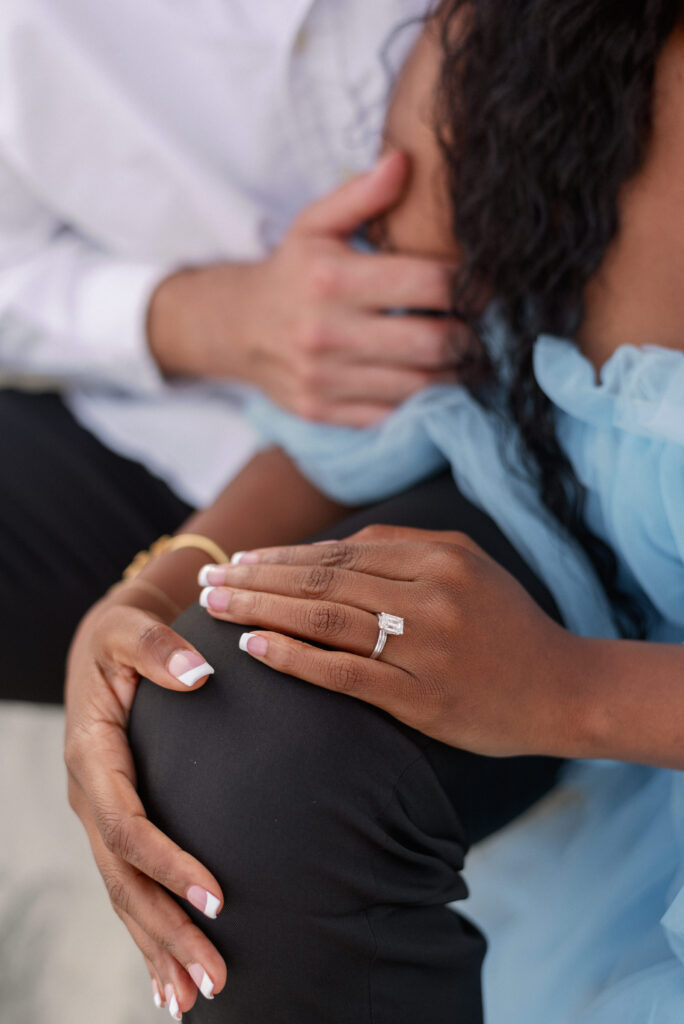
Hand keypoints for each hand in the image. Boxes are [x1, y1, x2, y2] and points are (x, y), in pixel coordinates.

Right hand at [65, 585, 226, 1016]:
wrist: (106, 645)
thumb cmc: (123, 634)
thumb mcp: (130, 627)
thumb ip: (157, 649)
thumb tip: (200, 673)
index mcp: (93, 755)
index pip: (128, 825)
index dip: (168, 864)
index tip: (217, 897)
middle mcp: (91, 795)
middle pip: (125, 878)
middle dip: (167, 931)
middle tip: (213, 978)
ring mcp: (100, 814)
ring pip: (124, 894)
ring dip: (158, 946)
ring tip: (194, 997)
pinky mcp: (116, 822)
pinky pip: (129, 884)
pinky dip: (148, 930)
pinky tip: (170, 975)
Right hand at [148, 151, 461, 426]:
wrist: (235, 329)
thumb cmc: (290, 272)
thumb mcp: (314, 224)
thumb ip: (361, 195)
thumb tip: (404, 161)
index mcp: (332, 280)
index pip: (431, 284)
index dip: (473, 287)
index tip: (488, 287)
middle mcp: (327, 333)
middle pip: (434, 342)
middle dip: (472, 338)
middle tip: (485, 329)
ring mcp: (323, 379)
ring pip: (419, 386)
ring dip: (456, 375)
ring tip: (468, 357)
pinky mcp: (322, 411)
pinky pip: (391, 416)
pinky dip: (421, 404)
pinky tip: (434, 384)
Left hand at [197, 525, 574, 757]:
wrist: (563, 689)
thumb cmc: (508, 627)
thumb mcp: (468, 567)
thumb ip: (404, 553)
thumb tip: (327, 552)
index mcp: (439, 555)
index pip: (340, 552)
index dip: (283, 555)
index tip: (240, 561)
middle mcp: (429, 593)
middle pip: (322, 578)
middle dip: (257, 578)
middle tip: (207, 581)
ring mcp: (424, 645)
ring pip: (324, 617)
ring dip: (261, 610)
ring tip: (215, 606)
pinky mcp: (421, 695)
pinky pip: (343, 672)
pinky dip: (294, 657)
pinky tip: (254, 648)